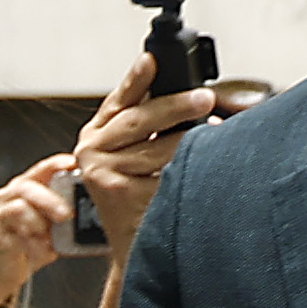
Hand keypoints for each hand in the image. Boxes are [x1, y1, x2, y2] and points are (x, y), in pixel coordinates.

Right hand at [0, 154, 78, 307]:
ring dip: (38, 222)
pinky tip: (43, 251)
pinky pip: (15, 236)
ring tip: (50, 237)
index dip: (57, 164)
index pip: (43, 168)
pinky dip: (32, 244)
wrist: (7, 271)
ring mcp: (1, 215)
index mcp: (28, 186)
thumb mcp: (56, 224)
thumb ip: (69, 211)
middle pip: (27, 187)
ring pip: (18, 209)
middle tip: (67, 215)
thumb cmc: (35, 242)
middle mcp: (10, 196)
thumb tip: (102, 208)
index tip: (73, 164)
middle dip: (49, 200)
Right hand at [71, 52, 235, 243]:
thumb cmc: (137, 199)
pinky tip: (202, 170)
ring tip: (215, 136)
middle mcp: (91, 153)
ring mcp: (103, 175)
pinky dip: (187, 172)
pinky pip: (164, 175)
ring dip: (192, 141)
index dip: (137, 78)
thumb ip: (145, 126)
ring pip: (158, 148)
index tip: (153, 58)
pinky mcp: (119, 195)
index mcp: (95, 136)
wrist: (132, 248)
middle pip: (140, 120)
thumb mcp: (132, 156)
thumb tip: (185, 93)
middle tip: (205, 99)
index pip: (119, 99)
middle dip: (176, 106)